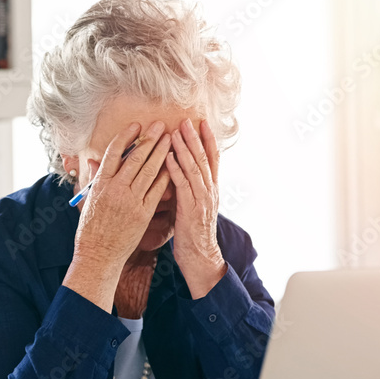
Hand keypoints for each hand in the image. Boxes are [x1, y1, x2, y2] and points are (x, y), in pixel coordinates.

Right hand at [64, 120, 171, 310]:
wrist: (98, 255)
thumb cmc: (90, 229)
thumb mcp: (87, 201)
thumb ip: (94, 180)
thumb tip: (94, 161)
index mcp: (100, 184)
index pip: (114, 153)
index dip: (127, 137)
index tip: (136, 125)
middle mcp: (116, 189)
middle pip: (136, 158)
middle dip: (150, 139)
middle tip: (161, 125)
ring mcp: (131, 200)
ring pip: (149, 170)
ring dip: (161, 152)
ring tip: (170, 138)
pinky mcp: (143, 212)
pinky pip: (157, 190)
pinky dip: (166, 175)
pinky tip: (174, 164)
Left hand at [165, 118, 226, 298]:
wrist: (200, 258)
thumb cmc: (192, 234)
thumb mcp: (194, 208)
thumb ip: (189, 190)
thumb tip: (179, 175)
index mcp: (211, 190)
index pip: (212, 159)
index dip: (208, 140)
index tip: (202, 123)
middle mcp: (210, 192)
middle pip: (204, 159)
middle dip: (195, 138)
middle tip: (188, 120)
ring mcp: (202, 200)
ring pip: (194, 168)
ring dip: (185, 149)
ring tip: (177, 132)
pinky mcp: (191, 210)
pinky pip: (183, 185)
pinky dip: (175, 169)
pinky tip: (167, 157)